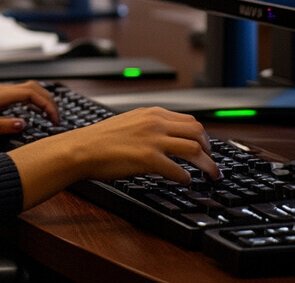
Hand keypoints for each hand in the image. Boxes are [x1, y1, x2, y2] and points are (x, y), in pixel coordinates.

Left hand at [0, 81, 58, 145]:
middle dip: (48, 100)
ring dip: (38, 100)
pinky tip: (28, 116)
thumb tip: (25, 124)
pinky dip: (28, 102)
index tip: (56, 121)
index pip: (31, 93)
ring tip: (48, 117)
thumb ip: (0, 126)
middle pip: (31, 87)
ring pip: (23, 90)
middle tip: (57, 119)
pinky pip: (14, 96)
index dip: (48, 105)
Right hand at [9, 106, 220, 209]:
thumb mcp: (129, 122)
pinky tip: (185, 181)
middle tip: (211, 163)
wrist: (82, 148)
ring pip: (194, 149)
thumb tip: (166, 137)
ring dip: (207, 165)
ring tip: (209, 176)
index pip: (189, 119)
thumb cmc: (100, 140)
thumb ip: (149, 126)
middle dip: (210, 149)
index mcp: (151, 113)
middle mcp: (155, 122)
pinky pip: (178, 169)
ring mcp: (153, 140)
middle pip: (198, 131)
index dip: (202, 136)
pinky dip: (186, 177)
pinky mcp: (148, 158)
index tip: (205, 148)